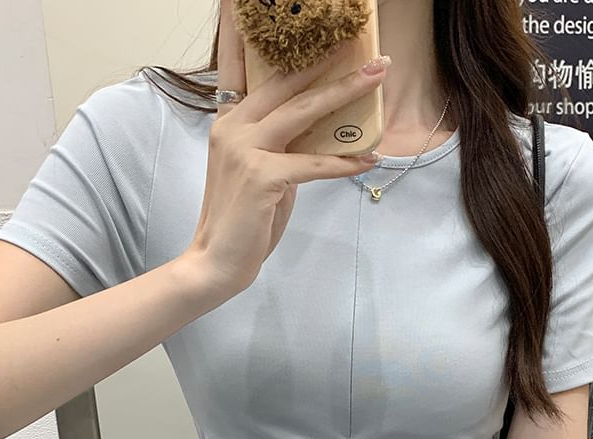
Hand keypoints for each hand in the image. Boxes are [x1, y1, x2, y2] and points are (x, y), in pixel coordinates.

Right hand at [186, 0, 385, 295]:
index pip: (241, 68)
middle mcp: (233, 128)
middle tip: (363, 47)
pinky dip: (344, 162)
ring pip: (304, 112)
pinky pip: (315, 163)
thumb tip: (316, 133)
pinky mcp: (264, 177)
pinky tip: (368, 159)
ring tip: (376, 78)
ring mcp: (246, 150)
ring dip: (345, 93)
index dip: (253, 36)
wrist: (216, 260)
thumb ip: (280, 146)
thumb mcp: (259, 172)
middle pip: (286, 84)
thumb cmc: (242, 219)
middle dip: (328, 62)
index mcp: (228, 122)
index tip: (273, 11)